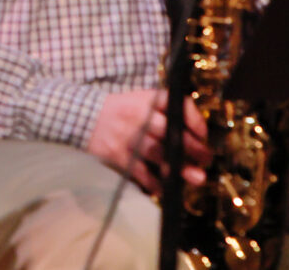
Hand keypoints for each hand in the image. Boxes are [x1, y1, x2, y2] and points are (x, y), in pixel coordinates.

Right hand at [88, 88, 208, 192]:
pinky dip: (155, 183)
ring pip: (158, 153)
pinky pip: (140, 172)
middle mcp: (139, 115)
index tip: (202, 134)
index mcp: (147, 99)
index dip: (194, 119)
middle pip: (171, 131)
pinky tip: (166, 189)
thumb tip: (195, 135)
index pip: (176, 103)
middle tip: (206, 158)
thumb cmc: (120, 110)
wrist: (82, 115)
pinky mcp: (117, 154)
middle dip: (193, 147)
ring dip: (179, 167)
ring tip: (197, 178)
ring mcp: (128, 136)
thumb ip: (164, 112)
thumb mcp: (140, 100)